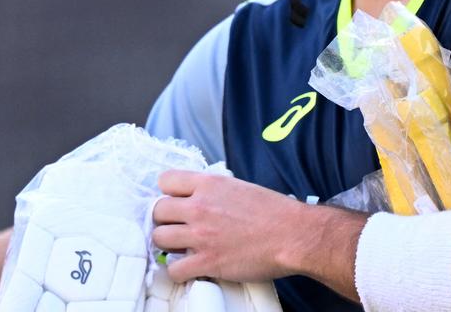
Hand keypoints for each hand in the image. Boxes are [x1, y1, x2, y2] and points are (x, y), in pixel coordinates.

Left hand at [151, 170, 305, 283]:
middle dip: (165, 220)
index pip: (165, 180)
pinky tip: (189, 268)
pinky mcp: (207, 261)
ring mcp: (200, 235)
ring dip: (168, 245)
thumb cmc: (274, 211)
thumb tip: (200, 197)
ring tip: (181, 248)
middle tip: (177, 227)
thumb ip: (214, 190)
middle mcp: (199, 206)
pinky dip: (178, 271)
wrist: (293, 235)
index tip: (175, 202)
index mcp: (209, 184)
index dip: (168, 193)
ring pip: (159, 238)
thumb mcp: (239, 187)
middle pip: (157, 210)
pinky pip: (174, 269)